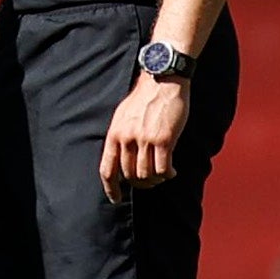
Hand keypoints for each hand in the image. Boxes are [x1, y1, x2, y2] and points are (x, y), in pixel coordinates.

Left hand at [99, 71, 191, 203]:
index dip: (111, 188)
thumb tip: (121, 159)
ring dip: (155, 180)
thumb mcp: (123, 116)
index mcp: (115, 134)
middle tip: (150, 181)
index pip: (107, 169)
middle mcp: (127, 138)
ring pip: (147, 175)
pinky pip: (163, 169)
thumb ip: (121, 136)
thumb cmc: (145, 97)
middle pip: (130, 175)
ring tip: (162, 175)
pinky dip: (167, 174)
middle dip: (140, 183)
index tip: (116, 199)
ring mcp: (145, 140)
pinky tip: (172, 171)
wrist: (163, 79)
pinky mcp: (164, 140)